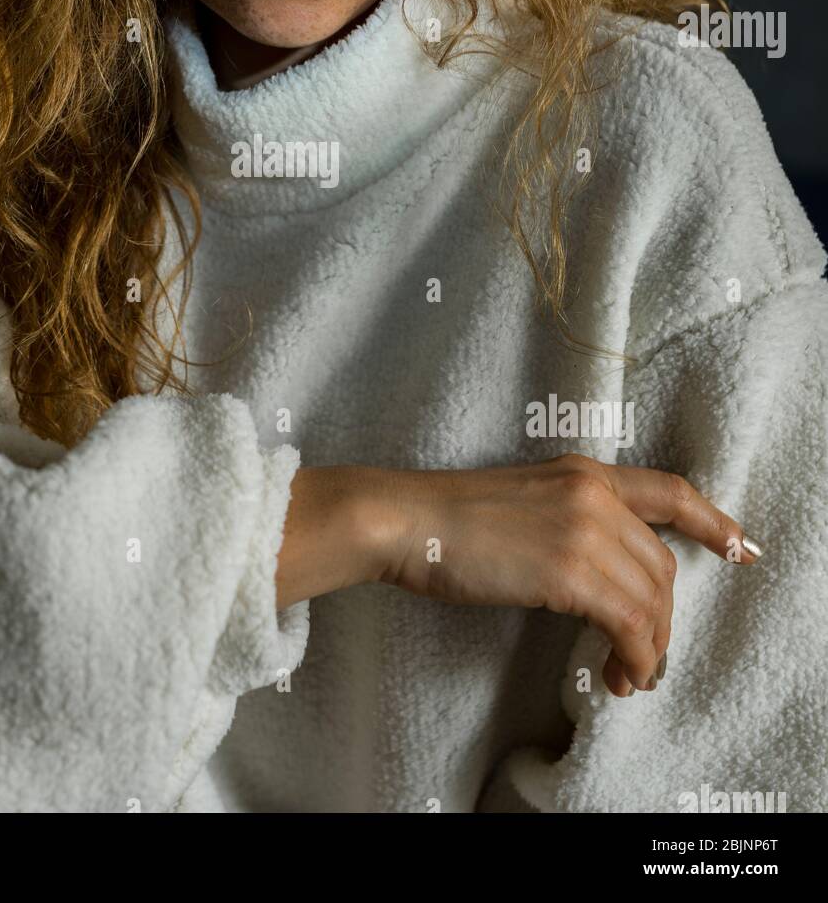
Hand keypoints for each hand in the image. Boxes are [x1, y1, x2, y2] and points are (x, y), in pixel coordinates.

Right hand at [375, 452, 758, 696]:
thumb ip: (568, 522)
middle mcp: (593, 493)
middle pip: (662, 565)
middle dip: (663, 619)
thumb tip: (599, 581)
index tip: (742, 547)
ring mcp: (584, 529)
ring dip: (650, 648)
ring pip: (652, 600)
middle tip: (644, 657)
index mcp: (582, 472)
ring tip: (628, 676)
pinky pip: (629, 624)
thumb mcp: (524, 500)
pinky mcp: (568, 570)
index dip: (714, 521)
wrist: (407, 519)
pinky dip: (635, 657)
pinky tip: (616, 674)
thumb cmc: (447, 519)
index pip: (669, 490)